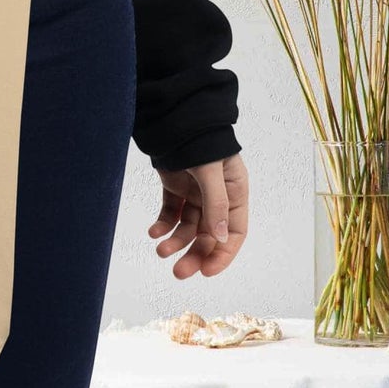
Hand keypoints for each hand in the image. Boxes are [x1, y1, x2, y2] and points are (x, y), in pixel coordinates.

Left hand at [148, 151, 248, 278]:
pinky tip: (153, 232)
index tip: (207, 272)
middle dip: (194, 253)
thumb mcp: (211, 171)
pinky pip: (171, 212)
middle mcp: (217, 196)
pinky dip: (163, 224)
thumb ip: (216, 204)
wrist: (175, 115)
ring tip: (160, 250)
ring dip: (175, 241)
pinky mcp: (176, 187)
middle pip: (209, 234)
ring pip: (188, 227)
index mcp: (235, 192)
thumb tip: (220, 240)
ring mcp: (196, 192)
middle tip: (178, 272)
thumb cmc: (201, 139)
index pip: (234, 232)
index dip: (222, 254)